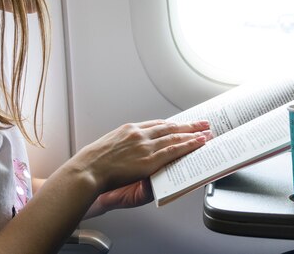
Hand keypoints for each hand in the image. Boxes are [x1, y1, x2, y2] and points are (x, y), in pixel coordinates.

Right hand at [70, 119, 211, 195]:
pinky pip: (174, 150)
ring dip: (193, 134)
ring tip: (207, 132)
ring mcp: (145, 146)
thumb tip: (134, 154)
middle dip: (188, 125)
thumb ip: (125, 149)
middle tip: (202, 123)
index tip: (181, 123)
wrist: (87, 171)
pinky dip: (188, 146)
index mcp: (128, 130)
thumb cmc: (93, 164)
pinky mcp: (149, 159)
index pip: (156, 124)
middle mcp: (139, 134)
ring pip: (175, 137)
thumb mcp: (109, 149)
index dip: (172, 124)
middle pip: (170, 127)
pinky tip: (198, 143)